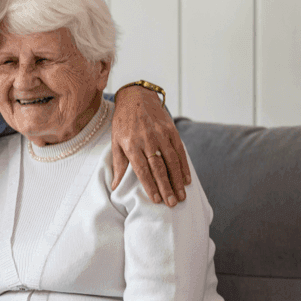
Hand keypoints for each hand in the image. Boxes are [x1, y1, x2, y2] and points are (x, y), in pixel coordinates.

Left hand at [111, 84, 189, 206]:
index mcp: (131, 145)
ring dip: (177, 180)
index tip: (156, 200)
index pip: (142, 170)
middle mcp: (147, 140)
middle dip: (166, 187)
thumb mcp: (116, 141)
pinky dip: (184, 166)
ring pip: (172, 161)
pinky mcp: (171, 130)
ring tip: (181, 196)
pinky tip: (186, 179)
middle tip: (172, 203)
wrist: (136, 98)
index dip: (150, 185)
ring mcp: (160, 135)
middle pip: (158, 168)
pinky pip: (179, 151)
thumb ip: (118, 164)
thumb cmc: (123, 123)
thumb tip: (114, 186)